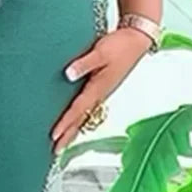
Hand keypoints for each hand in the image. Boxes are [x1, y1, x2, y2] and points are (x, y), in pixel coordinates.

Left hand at [51, 26, 152, 153]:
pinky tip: (75, 121)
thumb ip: (84, 63)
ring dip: (73, 129)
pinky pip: (88, 108)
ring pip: (84, 116)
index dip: (65, 123)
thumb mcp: (101, 52)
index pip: (77, 110)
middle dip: (67, 136)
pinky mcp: (103, 87)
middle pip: (81, 120)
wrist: (138, 40)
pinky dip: (79, 118)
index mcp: (99, 87)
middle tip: (54, 150)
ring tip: (62, 142)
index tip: (54, 136)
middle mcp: (100, 94)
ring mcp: (102, 92)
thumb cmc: (121, 45)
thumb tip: (68, 74)